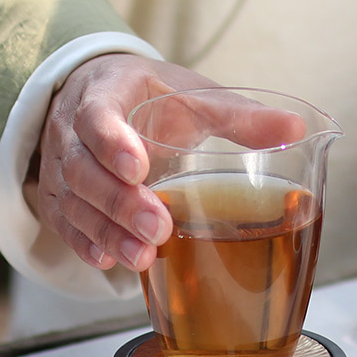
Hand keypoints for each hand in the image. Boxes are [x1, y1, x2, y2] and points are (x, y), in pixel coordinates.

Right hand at [34, 54, 305, 273]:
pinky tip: (110, 261)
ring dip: (107, 232)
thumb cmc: (149, 99)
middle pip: (84, 170)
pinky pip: (65, 225)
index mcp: (106, 94)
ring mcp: (60, 170)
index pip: (97, 116)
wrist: (97, 98)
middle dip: (120, 203)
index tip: (139, 168)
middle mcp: (72, 132)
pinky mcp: (61, 200)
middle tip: (160, 226)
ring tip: (143, 257)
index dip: (113, 143)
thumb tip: (296, 129)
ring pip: (74, 204)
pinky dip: (85, 244)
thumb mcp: (191, 96)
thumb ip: (239, 116)